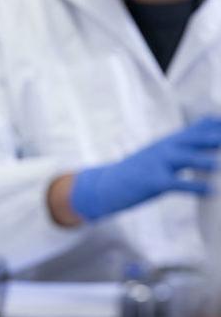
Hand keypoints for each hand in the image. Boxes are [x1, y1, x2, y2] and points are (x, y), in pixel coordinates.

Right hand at [71, 117, 220, 221]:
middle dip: (212, 137)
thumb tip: (204, 131)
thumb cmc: (137, 171)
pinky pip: (176, 184)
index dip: (213, 125)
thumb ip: (180, 144)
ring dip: (203, 160)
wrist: (106, 185)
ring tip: (219, 163)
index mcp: (166, 143)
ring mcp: (156, 164)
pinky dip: (195, 187)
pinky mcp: (152, 182)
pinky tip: (211, 191)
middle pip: (191, 140)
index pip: (194, 129)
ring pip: (183, 159)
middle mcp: (162, 149)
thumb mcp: (158, 153)